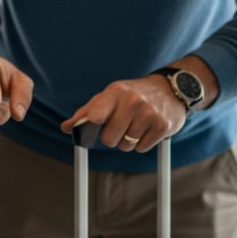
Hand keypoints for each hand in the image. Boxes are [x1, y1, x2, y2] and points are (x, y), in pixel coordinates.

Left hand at [63, 76, 185, 152]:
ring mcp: (149, 113)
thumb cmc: (133, 94)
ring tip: (135, 126)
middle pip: (109, 139)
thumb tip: (66, 127)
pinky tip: (147, 130)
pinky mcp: (163, 126)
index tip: (93, 130)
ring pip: (126, 145)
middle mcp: (133, 101)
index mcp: (116, 91)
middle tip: (119, 127)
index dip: (91, 128)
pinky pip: (142, 148)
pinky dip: (142, 144)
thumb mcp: (110, 96)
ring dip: (128, 141)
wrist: (170, 88)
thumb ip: (86, 112)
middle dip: (112, 138)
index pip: (95, 117)